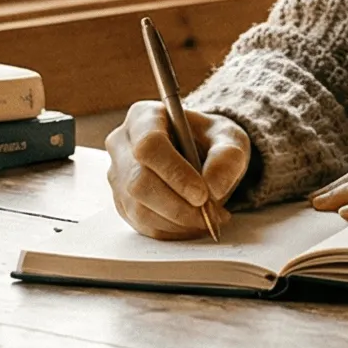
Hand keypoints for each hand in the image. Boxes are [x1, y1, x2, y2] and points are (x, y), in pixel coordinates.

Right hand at [105, 102, 250, 239]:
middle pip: (138, 182)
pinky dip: (172, 230)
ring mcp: (118, 176)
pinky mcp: (123, 202)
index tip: (202, 194)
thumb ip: (227, 157)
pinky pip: (142, 225)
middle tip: (210, 214)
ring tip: (208, 219)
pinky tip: (193, 224)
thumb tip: (213, 188)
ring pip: (139, 208)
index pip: (149, 145)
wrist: (201, 155)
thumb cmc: (210, 141)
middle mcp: (122, 145)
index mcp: (144, 117)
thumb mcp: (229, 139)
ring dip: (178, 221)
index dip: (174, 173)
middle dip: (178, 205)